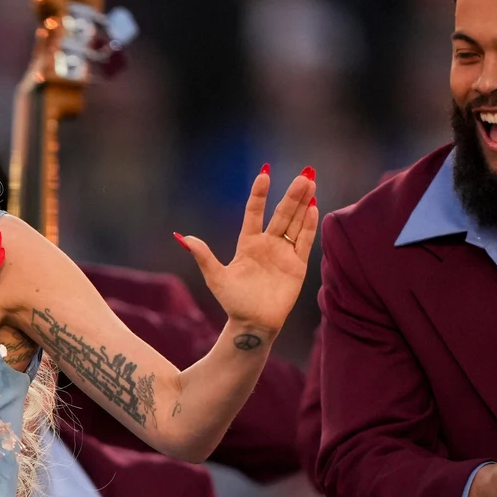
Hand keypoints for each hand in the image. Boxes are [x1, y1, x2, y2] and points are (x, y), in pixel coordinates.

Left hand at [175, 166, 317, 337]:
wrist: (253, 324)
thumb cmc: (233, 302)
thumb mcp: (215, 278)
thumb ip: (204, 257)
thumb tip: (183, 238)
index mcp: (248, 243)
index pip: (255, 212)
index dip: (259, 194)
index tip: (265, 174)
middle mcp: (267, 244)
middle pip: (281, 213)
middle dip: (292, 194)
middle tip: (304, 173)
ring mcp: (283, 253)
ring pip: (295, 223)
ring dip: (303, 203)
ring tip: (310, 181)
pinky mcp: (297, 266)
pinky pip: (304, 241)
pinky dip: (308, 225)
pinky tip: (313, 207)